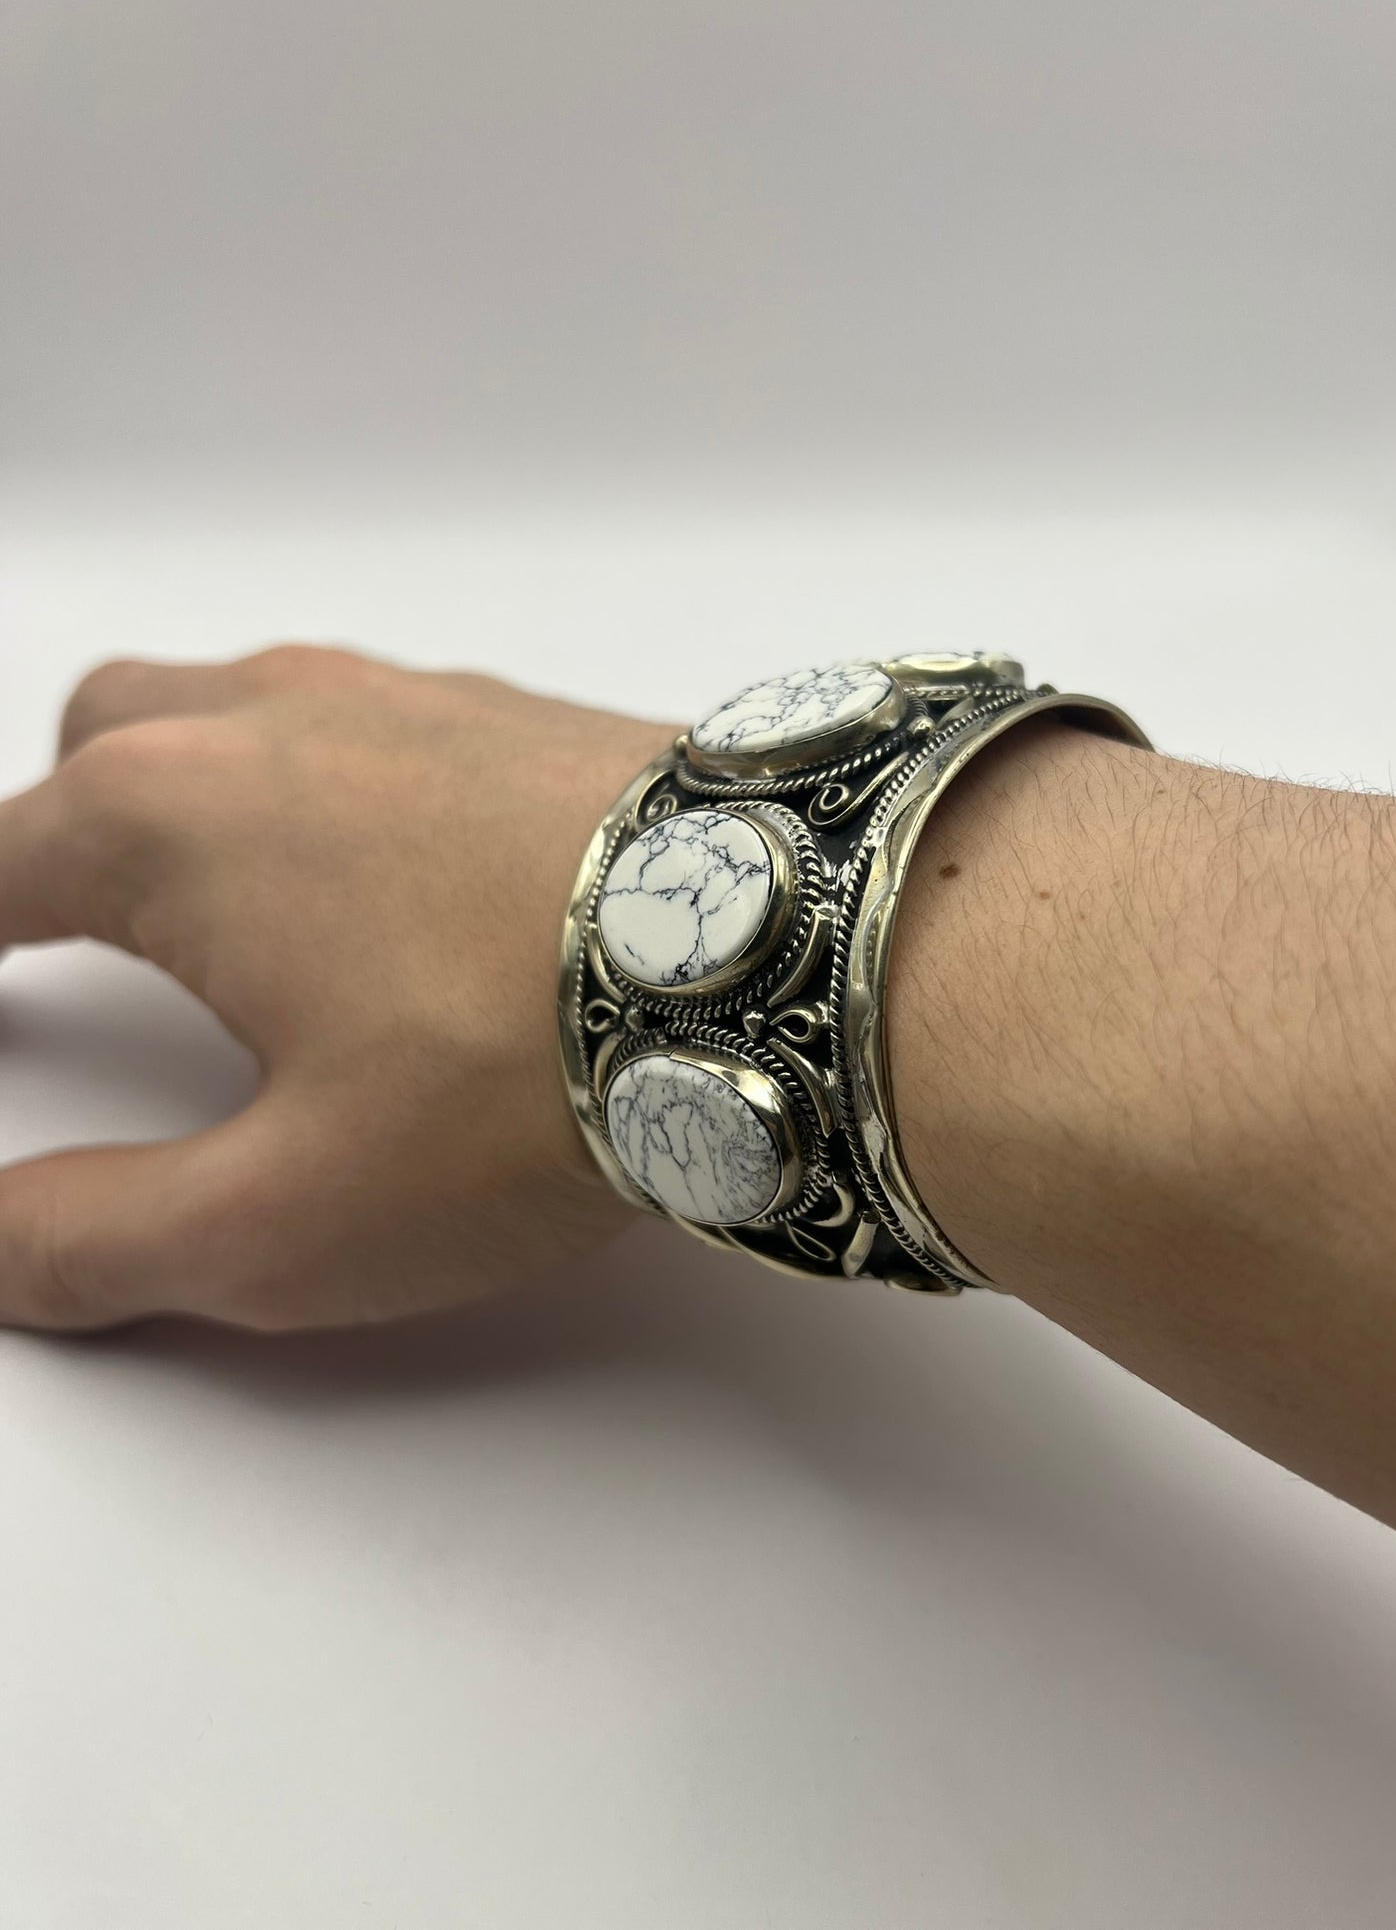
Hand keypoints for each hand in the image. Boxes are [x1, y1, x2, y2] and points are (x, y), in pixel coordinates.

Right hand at [0, 646, 673, 1330]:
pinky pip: (376, 722)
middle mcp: (272, 721)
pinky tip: (402, 875)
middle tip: (74, 935)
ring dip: (198, 790)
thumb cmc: (522, 1078)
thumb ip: (102, 1237)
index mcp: (167, 823)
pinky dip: (334, 783)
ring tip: (234, 904)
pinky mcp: (520, 714)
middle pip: (97, 741)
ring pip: (242, 707)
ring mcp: (407, 698)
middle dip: (61, 834)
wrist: (784, 955)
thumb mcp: (287, 1216)